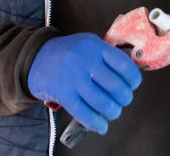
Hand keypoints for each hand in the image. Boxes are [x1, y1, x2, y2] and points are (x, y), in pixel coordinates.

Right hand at [27, 33, 141, 134]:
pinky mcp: (63, 94)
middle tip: (122, 100)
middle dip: (124, 98)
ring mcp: (73, 77)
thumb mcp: (88, 43)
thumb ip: (107, 55)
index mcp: (95, 45)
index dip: (133, 79)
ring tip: (112, 112)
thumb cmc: (68, 52)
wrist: (36, 57)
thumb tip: (130, 76)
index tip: (132, 85)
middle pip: (116, 87)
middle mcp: (85, 60)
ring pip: (103, 102)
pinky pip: (85, 113)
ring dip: (112, 112)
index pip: (124, 65)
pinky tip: (101, 126)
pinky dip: (97, 123)